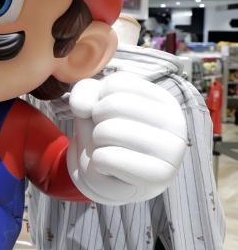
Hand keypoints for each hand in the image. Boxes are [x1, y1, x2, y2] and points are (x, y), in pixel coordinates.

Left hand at [66, 72, 186, 204]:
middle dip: (95, 120)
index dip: (98, 98)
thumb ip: (84, 92)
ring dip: (96, 141)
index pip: (117, 83)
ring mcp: (172, 151)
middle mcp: (176, 123)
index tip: (108, 115)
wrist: (108, 177)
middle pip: (112, 105)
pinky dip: (97, 162)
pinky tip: (113, 168)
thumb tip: (83, 107)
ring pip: (108, 130)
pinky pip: (105, 158)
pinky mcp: (159, 177)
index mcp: (164, 100)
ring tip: (109, 149)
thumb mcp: (92, 105)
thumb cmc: (106, 135)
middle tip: (106, 135)